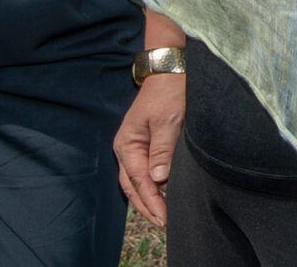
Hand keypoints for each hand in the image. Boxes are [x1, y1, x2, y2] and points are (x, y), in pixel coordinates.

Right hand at [113, 74, 185, 228]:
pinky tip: (161, 196)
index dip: (152, 202)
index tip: (164, 218)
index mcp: (127, 144)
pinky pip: (142, 173)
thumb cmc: (168, 93)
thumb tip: (158, 180)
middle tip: (163, 224)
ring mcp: (134, 148)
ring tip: (162, 217)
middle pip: (132, 187)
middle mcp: (126, 149)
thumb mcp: (168, 121)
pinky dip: (150, 188)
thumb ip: (162, 150)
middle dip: (146, 207)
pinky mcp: (144, 146)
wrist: (169, 72)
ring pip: (136, 182)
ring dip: (147, 199)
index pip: (139, 181)